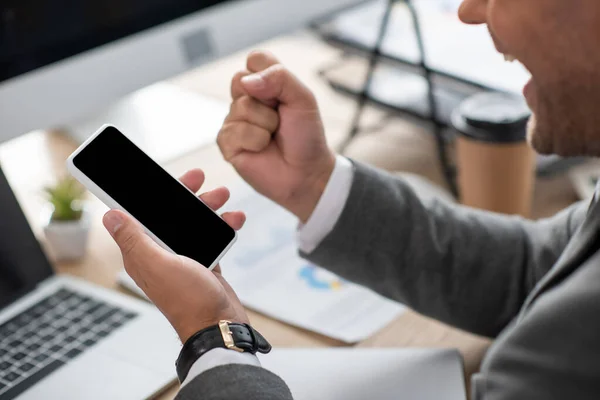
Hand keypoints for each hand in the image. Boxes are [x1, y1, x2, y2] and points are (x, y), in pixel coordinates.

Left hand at [102, 169, 248, 342]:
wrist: (220, 325)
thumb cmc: (189, 300)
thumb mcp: (158, 264)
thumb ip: (134, 239)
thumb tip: (110, 215)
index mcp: (143, 253)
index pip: (141, 215)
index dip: (150, 193)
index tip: (160, 175)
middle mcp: (161, 254)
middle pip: (169, 215)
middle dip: (186, 195)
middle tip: (199, 177)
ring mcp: (184, 259)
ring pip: (193, 223)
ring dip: (208, 208)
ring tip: (223, 196)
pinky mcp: (204, 264)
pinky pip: (211, 237)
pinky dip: (222, 226)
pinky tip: (234, 220)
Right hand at [217, 51, 335, 222]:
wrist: (306, 173)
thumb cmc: (306, 136)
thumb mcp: (303, 99)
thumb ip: (280, 78)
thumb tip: (247, 82)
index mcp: (265, 84)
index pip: (255, 59)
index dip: (269, 74)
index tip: (284, 95)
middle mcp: (247, 99)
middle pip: (241, 80)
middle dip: (268, 101)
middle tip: (280, 118)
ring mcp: (234, 120)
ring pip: (240, 107)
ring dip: (265, 125)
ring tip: (273, 136)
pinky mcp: (227, 143)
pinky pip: (234, 131)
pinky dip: (255, 141)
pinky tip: (262, 148)